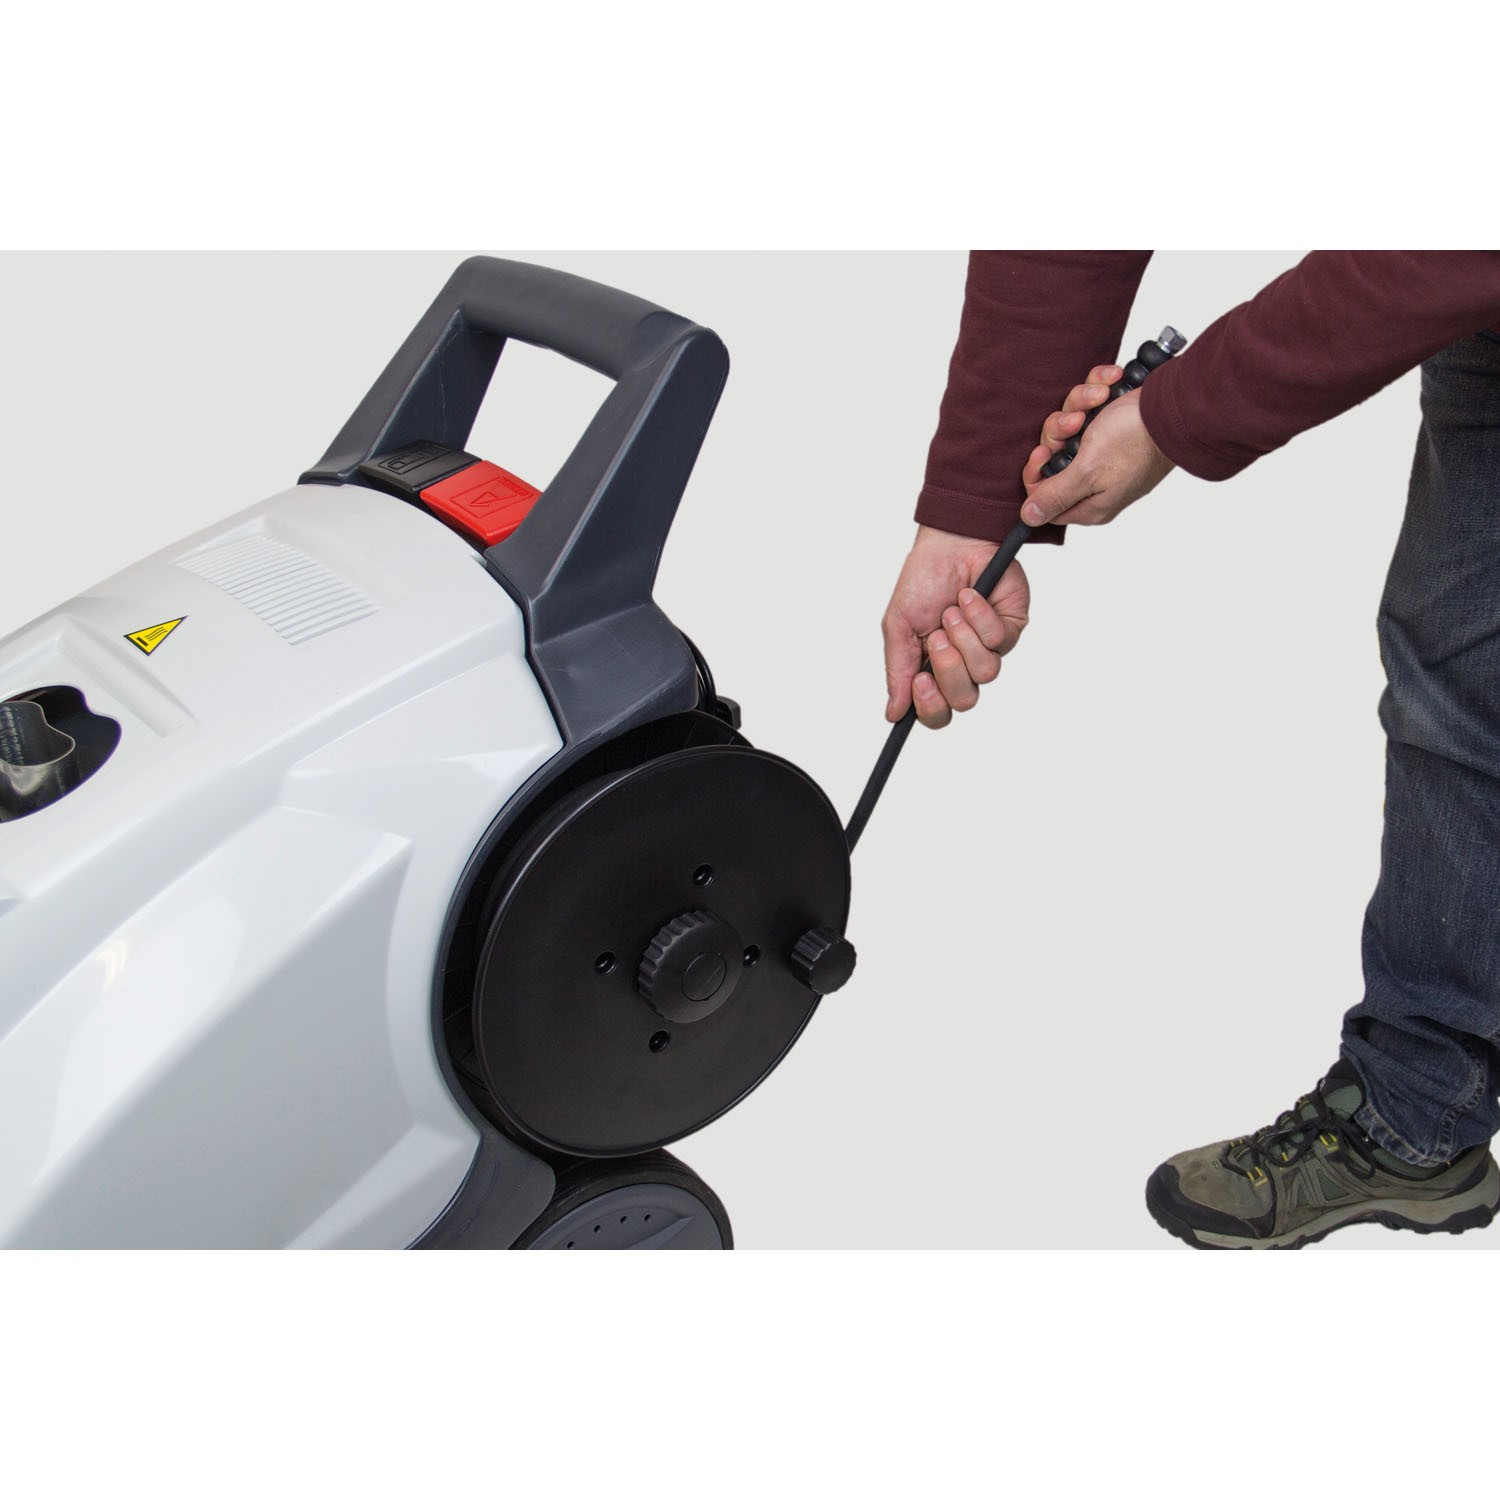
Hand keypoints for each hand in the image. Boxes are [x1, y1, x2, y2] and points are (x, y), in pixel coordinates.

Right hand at [882, 525, 1029, 729]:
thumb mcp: (898, 626)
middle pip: (965, 701)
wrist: (948, 543)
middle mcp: (963, 665)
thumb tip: (892, 714)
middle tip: (937, 638)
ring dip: (963, 638)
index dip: (931, 707)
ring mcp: (990, 649)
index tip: (920, 681)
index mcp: (933, 670)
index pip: (938, 713)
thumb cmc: (922, 581)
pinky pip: (999, 641)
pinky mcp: (1011, 628)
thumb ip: (898, 670)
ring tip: (951, 611)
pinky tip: (968, 596)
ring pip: (985, 673)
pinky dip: (979, 616)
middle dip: (949, 669)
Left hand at [1019, 366, 1174, 527]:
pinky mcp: (1113, 424)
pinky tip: (1108, 386)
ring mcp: (1105, 451)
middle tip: (1077, 422)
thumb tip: (1029, 517)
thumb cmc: (1135, 440)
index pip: (1044, 498)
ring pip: (1070, 425)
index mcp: (1090, 502)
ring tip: (1099, 398)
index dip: (1037, 473)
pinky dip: (1097, 389)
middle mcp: (1095, 479)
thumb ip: (1055, 495)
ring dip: (1080, 404)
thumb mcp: (1087, 472)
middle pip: (1054, 456)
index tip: (1044, 452)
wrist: (1175, 403)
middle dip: (1061, 430)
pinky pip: (1090, 404)